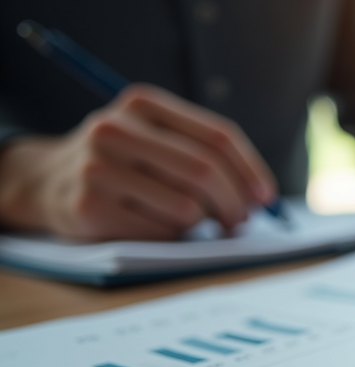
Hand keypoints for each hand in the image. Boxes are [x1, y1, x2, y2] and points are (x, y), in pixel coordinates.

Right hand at [0, 84, 276, 240]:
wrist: (48, 179)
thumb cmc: (124, 162)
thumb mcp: (156, 137)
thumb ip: (204, 153)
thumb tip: (259, 196)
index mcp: (143, 102)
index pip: (217, 137)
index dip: (250, 171)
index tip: (266, 198)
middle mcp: (116, 128)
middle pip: (204, 171)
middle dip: (234, 204)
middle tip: (240, 222)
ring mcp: (98, 166)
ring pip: (185, 207)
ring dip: (200, 223)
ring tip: (188, 220)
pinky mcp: (89, 205)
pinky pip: (159, 232)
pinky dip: (170, 236)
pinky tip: (154, 226)